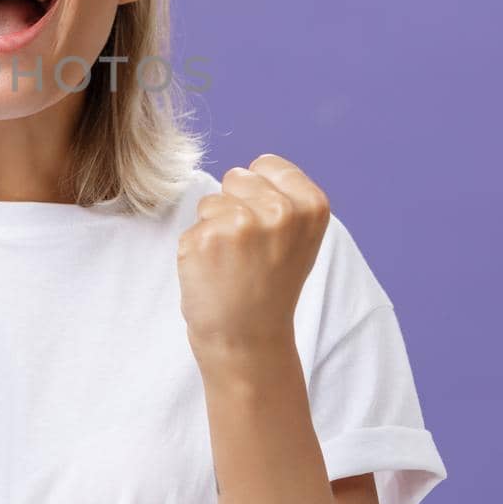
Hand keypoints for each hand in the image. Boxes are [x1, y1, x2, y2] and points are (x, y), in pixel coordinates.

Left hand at [177, 154, 331, 359]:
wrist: (248, 340)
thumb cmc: (269, 285)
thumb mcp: (298, 238)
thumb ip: (284, 199)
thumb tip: (249, 169)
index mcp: (311, 205)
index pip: (266, 164)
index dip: (259, 194)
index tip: (268, 230)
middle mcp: (281, 210)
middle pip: (236, 176)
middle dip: (235, 207)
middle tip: (248, 251)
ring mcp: (242, 224)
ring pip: (210, 201)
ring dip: (214, 227)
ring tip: (232, 264)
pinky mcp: (206, 238)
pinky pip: (191, 226)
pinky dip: (196, 248)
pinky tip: (214, 274)